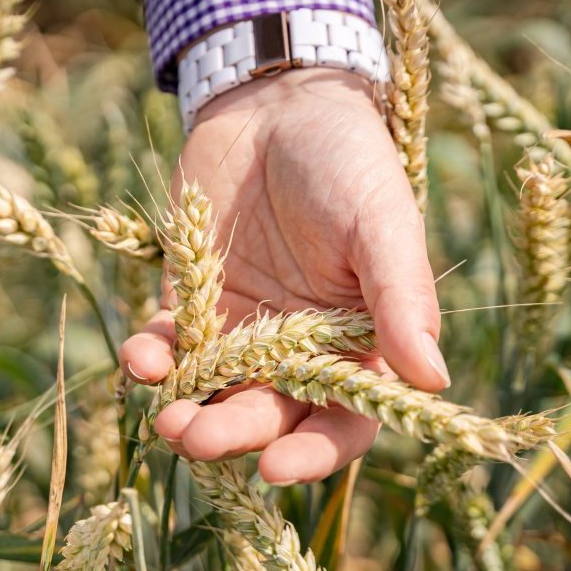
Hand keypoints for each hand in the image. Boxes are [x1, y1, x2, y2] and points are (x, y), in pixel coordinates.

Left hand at [119, 67, 446, 483]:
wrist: (275, 102)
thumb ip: (402, 297)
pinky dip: (152, 359)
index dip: (314, 452)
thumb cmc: (346, 159)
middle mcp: (300, 350)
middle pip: (269, 415)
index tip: (276, 468)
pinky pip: (170, 347)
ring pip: (214, 394)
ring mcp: (242, 331)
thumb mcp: (381, 221)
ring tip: (164, 417)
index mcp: (359, 343)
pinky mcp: (193, 303)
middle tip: (195, 438)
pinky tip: (139, 358)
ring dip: (186, 411)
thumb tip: (430, 380)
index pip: (344, 419)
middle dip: (233, 434)